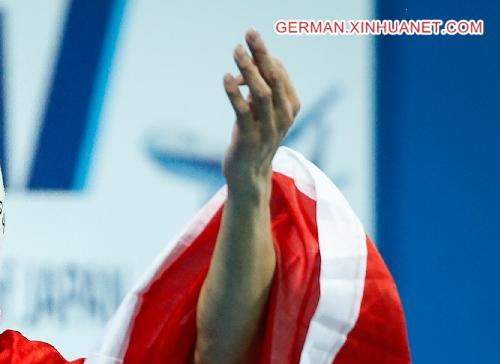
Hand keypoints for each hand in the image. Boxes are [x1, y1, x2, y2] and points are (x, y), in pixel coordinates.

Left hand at [222, 29, 300, 202]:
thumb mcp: (260, 112)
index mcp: (290, 107)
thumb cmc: (253, 139)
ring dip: (249, 70)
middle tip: (249, 33)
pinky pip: (244, 112)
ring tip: (236, 52)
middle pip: (274, 78)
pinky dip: (235, 94)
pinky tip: (226, 78)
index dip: (264, 57)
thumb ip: (258, 91)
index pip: (280, 73)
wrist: (248, 177)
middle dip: (262, 53)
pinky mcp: (250, 140)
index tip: (248, 45)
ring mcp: (269, 129)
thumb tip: (245, 65)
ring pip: (262, 93)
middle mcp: (283, 117)